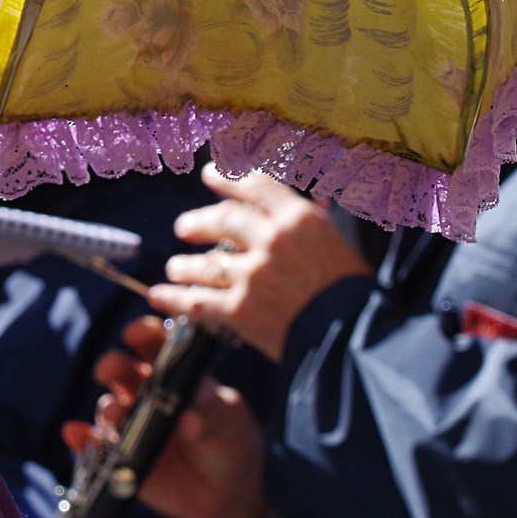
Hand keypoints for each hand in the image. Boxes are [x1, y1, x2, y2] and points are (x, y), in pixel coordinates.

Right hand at [61, 315, 270, 517]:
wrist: (228, 496)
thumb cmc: (232, 444)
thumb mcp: (231, 422)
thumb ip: (212, 413)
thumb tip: (189, 416)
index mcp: (174, 374)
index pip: (152, 344)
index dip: (142, 334)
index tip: (136, 334)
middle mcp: (146, 393)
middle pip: (120, 370)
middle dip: (112, 365)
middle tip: (111, 370)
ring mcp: (132, 424)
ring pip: (108, 406)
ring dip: (108, 408)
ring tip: (118, 416)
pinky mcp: (121, 455)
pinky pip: (95, 444)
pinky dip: (82, 438)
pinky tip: (76, 433)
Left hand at [150, 165, 370, 360]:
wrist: (356, 342)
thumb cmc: (355, 296)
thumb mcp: (337, 245)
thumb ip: (307, 227)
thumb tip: (291, 210)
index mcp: (300, 219)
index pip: (255, 186)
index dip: (227, 178)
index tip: (209, 174)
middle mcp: (271, 241)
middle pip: (222, 219)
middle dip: (198, 222)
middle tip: (184, 228)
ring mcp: (253, 275)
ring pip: (205, 262)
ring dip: (185, 265)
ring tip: (175, 267)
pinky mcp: (241, 310)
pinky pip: (197, 300)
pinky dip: (175, 297)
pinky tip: (160, 295)